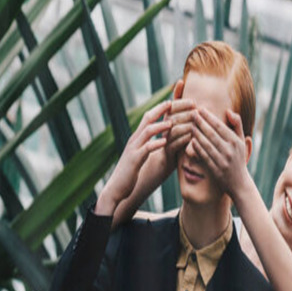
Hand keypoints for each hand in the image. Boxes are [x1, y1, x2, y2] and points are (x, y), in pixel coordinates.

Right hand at [97, 101, 172, 215]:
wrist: (116, 189)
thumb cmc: (130, 174)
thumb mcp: (140, 157)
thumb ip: (148, 147)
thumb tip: (161, 142)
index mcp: (137, 138)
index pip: (149, 117)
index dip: (161, 108)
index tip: (174, 101)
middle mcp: (134, 140)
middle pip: (148, 118)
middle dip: (162, 109)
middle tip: (175, 103)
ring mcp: (134, 149)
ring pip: (147, 131)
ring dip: (160, 126)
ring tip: (173, 122)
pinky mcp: (134, 160)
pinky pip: (146, 149)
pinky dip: (155, 144)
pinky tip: (165, 142)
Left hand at [190, 108, 251, 200]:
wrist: (239, 183)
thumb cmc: (239, 159)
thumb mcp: (241, 141)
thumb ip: (237, 125)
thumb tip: (228, 111)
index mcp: (236, 142)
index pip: (220, 126)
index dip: (209, 117)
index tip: (200, 109)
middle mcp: (230, 151)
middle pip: (211, 134)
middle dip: (200, 123)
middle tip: (192, 114)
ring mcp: (222, 161)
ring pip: (206, 144)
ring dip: (197, 134)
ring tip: (190, 126)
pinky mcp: (216, 170)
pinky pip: (204, 156)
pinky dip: (197, 148)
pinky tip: (191, 140)